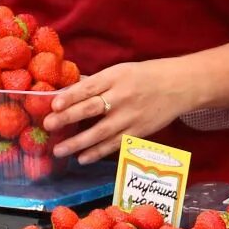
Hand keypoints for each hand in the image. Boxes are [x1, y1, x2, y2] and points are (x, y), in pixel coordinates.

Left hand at [46, 59, 200, 163]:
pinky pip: (114, 144)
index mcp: (116, 77)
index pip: (89, 87)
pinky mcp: (138, 132)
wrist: (180, 86)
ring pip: (100, 132)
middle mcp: (122, 97)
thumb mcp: (121, 70)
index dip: (70, 97)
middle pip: (91, 109)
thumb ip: (96, 81)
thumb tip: (68, 89)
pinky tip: (82, 158)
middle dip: (68, 118)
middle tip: (48, 125)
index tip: (54, 105)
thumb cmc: (146, 76)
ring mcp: (131, 116)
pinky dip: (98, 152)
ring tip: (59, 150)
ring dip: (78, 142)